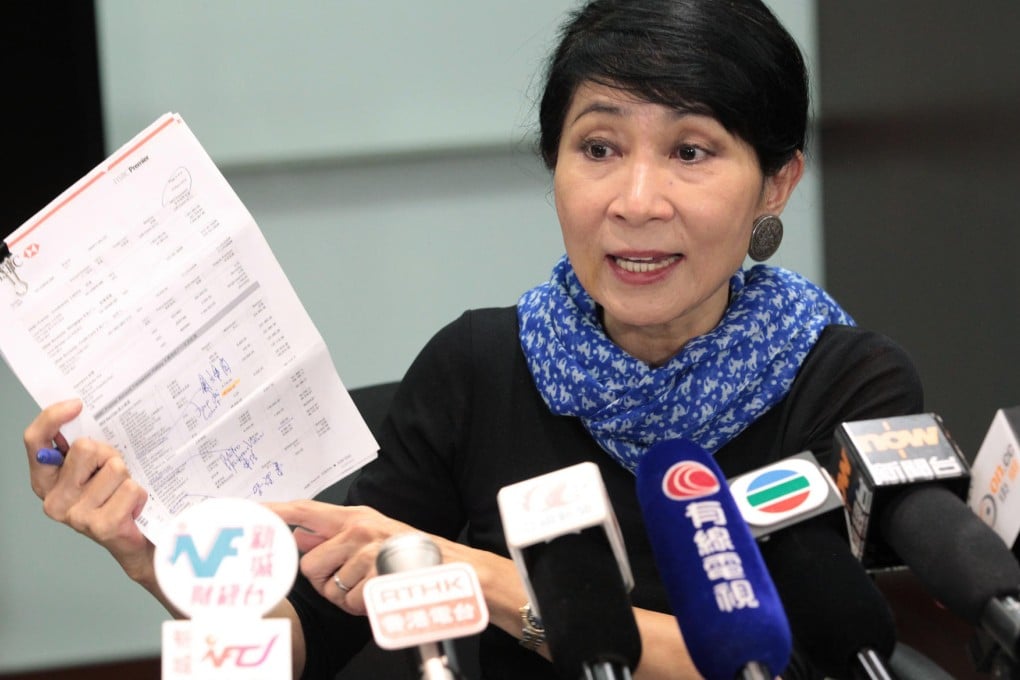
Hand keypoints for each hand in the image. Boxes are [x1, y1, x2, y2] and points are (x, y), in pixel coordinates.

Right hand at [24, 400, 153, 585]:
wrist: (136, 543)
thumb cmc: (115, 499)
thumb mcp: (94, 469)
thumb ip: (84, 449)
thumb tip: (84, 412)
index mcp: (46, 480)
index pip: (35, 440)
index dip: (52, 418)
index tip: (77, 405)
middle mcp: (53, 499)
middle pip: (86, 447)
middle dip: (109, 453)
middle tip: (115, 473)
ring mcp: (75, 515)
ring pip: (113, 467)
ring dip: (127, 476)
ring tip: (124, 493)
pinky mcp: (100, 526)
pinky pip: (130, 488)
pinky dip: (139, 494)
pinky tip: (133, 508)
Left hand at [266, 499, 439, 614]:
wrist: (451, 568)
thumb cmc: (410, 554)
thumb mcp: (372, 535)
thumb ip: (334, 536)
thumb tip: (299, 537)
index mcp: (355, 517)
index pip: (306, 510)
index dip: (276, 512)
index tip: (252, 511)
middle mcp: (359, 528)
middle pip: (310, 565)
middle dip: (326, 582)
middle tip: (352, 580)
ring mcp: (368, 551)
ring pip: (329, 588)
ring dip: (346, 597)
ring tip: (371, 585)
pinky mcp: (376, 574)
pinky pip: (349, 602)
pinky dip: (362, 607)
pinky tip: (379, 594)